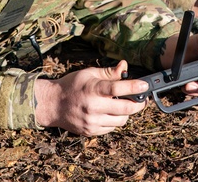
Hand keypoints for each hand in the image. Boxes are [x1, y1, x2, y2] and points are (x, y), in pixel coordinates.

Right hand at [33, 60, 148, 134]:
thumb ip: (109, 72)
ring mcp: (92, 121)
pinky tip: (110, 113)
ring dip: (127, 113)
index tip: (145, 85)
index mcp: (93, 89)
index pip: (117, 89)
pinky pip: (111, 128)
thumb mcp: (89, 73)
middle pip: (125, 109)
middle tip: (142, 99)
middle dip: (138, 104)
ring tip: (124, 105)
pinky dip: (115, 120)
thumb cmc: (72, 85)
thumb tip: (124, 66)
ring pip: (121, 121)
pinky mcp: (90, 131)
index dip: (134, 87)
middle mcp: (93, 107)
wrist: (52, 104)